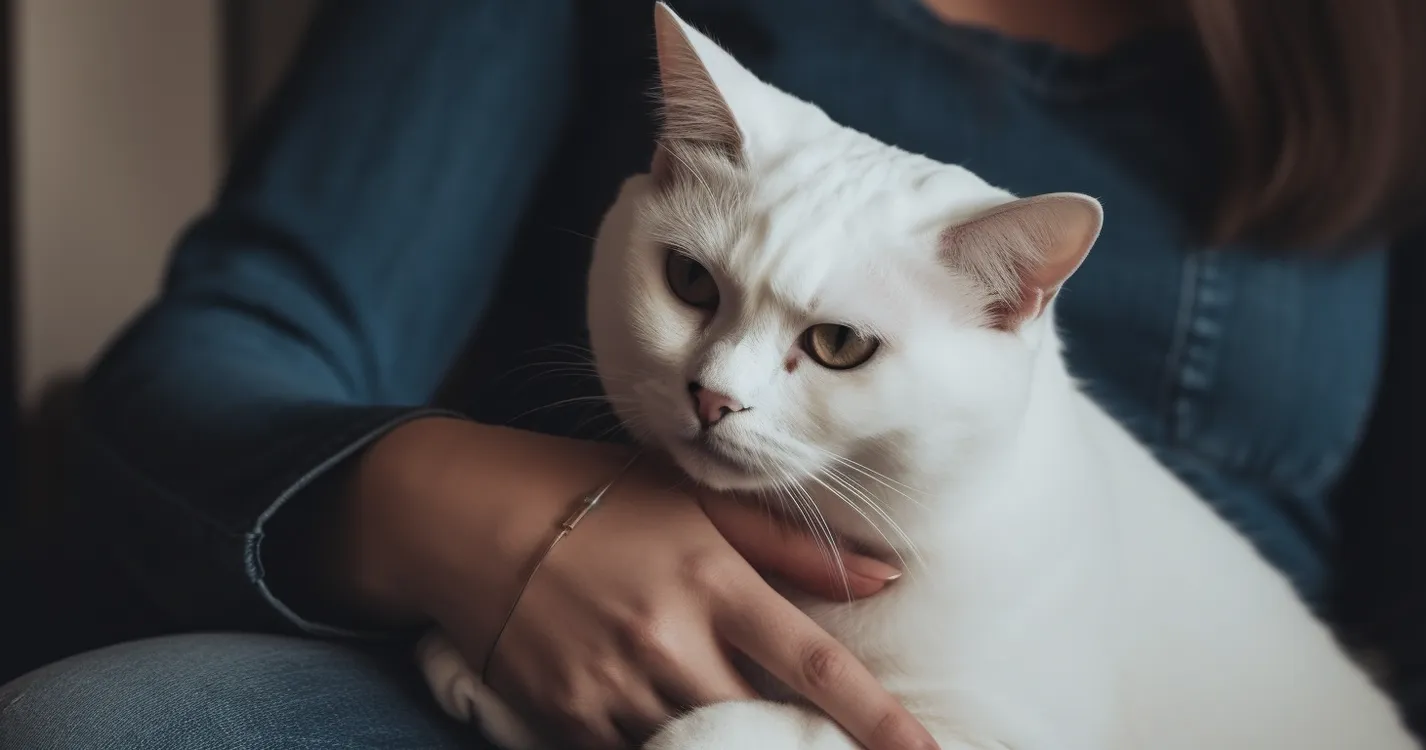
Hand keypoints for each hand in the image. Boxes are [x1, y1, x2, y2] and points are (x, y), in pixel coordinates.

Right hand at [336, 417, 936, 749]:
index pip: (816, 666)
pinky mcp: (567, 719)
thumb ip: (790, 544)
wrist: (464, 517)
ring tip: (741, 723)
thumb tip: (885, 576)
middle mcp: (668, 640)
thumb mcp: (691, 499)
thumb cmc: (591, 494)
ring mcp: (613, 686)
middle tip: (817, 742)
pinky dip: (665, 749)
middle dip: (798, 749)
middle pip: (762, 731)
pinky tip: (675, 726)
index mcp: (712, 579)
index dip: (878, 723)